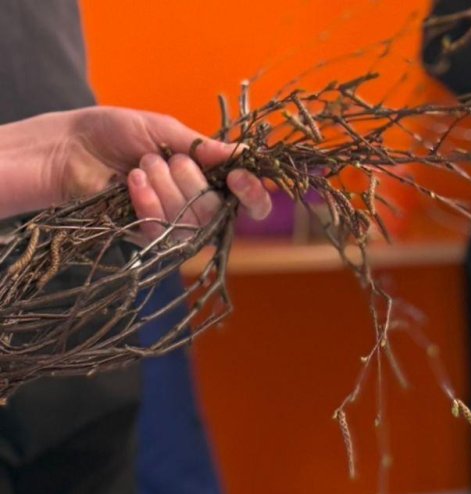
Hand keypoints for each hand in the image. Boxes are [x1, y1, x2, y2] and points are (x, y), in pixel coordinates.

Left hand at [30, 108, 270, 233]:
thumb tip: (243, 154)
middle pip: (218, 210)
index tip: (240, 177)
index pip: (249, 202)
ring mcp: (175, 229)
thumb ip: (203, 146)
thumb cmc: (114, 134)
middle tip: (159, 159)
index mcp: (208, 180)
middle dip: (189, 179)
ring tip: (138, 168)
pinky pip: (165, 232)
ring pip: (193, 222)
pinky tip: (131, 184)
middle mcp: (198, 209)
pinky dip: (148, 203)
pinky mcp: (150, 242)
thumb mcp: (164, 130)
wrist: (72, 148)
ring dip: (165, 187)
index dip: (253, 194)